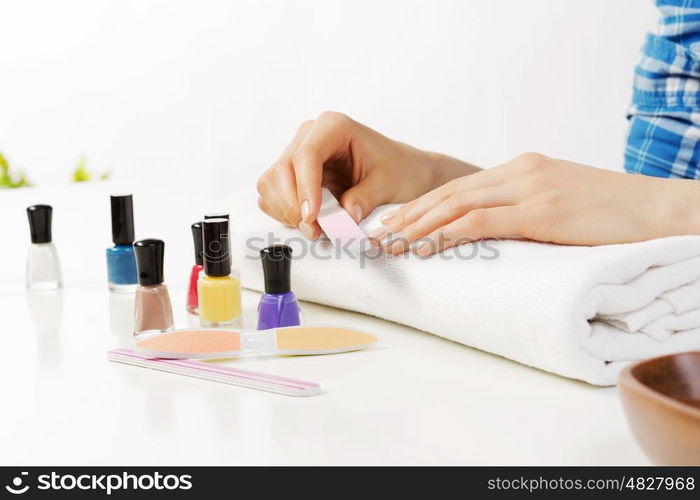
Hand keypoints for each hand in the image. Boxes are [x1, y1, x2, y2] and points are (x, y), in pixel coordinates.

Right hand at [256, 111, 477, 238]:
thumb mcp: (388, 185)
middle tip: (316, 230)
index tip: (312, 217)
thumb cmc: (398, 170)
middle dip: (294, 206)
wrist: (403, 172)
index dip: (305, 189)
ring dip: (287, 211)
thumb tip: (344, 217)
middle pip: (282, 170)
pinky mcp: (292, 173)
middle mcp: (311, 135)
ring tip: (316, 228)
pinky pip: (273, 194)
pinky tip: (308, 221)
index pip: (306, 155)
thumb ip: (364, 199)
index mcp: (334, 127)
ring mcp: (298, 153)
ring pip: (271, 183)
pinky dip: (284, 213)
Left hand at [373, 152, 699, 254]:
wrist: (658, 209)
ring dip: (418, 226)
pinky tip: (425, 248)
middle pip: (450, 192)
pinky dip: (446, 235)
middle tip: (380, 234)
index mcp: (523, 168)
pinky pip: (480, 222)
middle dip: (410, 215)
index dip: (425, 206)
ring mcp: (529, 188)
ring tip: (390, 244)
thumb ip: (526, 207)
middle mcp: (520, 172)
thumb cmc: (612, 212)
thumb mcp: (562, 201)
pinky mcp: (541, 210)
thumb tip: (496, 231)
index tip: (398, 223)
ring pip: (457, 205)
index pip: (461, 186)